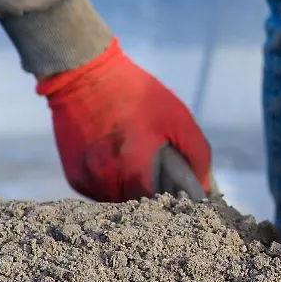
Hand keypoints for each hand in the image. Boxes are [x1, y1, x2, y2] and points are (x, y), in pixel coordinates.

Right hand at [36, 38, 211, 201]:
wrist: (84, 75)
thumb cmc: (137, 94)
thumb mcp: (178, 118)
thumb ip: (196, 154)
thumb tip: (205, 186)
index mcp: (136, 170)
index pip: (164, 205)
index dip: (177, 198)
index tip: (186, 191)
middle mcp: (107, 182)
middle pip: (141, 206)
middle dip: (155, 195)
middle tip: (164, 175)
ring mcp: (88, 182)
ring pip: (120, 202)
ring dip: (133, 191)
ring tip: (140, 165)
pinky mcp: (75, 178)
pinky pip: (102, 192)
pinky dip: (115, 184)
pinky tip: (121, 161)